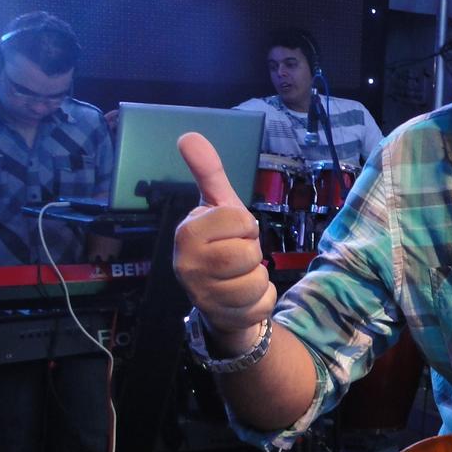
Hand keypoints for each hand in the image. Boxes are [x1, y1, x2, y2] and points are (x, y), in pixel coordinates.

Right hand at [173, 132, 275, 346]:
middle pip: (248, 252)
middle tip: (237, 255)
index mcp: (187, 233)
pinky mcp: (224, 318)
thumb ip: (208, 173)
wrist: (220, 298)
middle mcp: (188, 266)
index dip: (244, 225)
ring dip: (259, 276)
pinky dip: (264, 299)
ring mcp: (204, 296)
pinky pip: (264, 303)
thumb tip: (189, 134)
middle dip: (252, 251)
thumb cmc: (221, 245)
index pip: (239, 219)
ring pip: (257, 279)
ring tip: (240, 276)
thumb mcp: (218, 207)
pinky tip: (245, 297)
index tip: (232, 232)